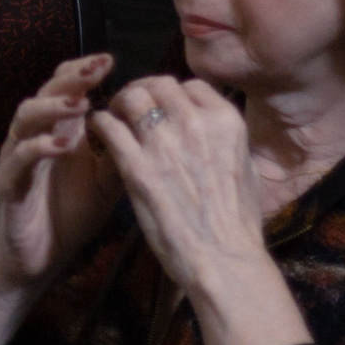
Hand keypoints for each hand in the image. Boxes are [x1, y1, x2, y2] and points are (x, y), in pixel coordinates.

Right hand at [0, 54, 124, 344]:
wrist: (40, 258)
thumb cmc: (70, 214)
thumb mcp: (107, 179)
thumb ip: (121, 150)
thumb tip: (154, 122)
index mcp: (57, 132)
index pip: (64, 90)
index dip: (82, 71)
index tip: (110, 60)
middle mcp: (33, 138)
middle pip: (44, 94)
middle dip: (70, 79)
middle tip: (97, 70)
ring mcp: (16, 160)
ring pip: (24, 120)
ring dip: (52, 108)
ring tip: (81, 105)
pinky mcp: (6, 186)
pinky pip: (17, 161)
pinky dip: (38, 149)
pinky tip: (63, 146)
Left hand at [89, 76, 311, 344]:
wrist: (222, 258)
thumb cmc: (238, 223)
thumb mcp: (246, 170)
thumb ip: (226, 142)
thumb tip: (214, 130)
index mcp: (227, 122)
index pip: (191, 86)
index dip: (172, 94)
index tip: (161, 106)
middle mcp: (196, 124)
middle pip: (158, 85)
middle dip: (142, 90)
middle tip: (131, 105)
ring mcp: (164, 143)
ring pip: (131, 97)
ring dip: (118, 103)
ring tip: (114, 115)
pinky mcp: (136, 166)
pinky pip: (108, 126)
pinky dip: (100, 123)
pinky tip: (98, 131)